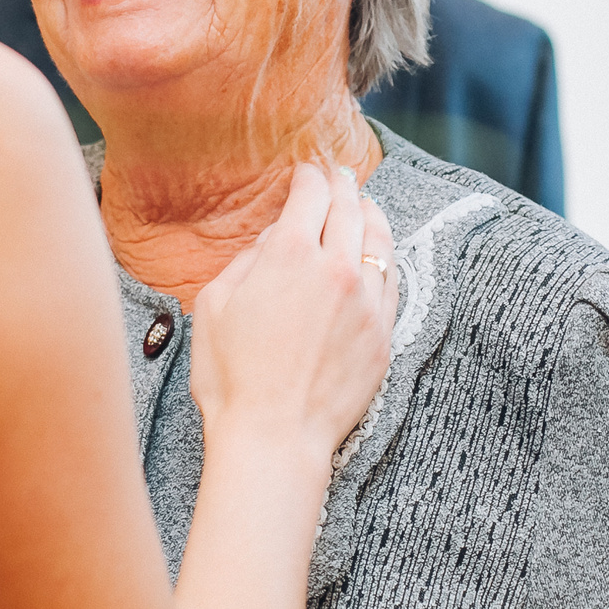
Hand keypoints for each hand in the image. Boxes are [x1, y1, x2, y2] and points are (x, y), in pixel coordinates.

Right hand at [189, 165, 396, 465]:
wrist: (274, 437)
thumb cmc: (231, 377)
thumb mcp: (216, 304)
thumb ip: (248, 260)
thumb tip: (275, 239)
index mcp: (291, 254)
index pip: (310, 194)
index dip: (308, 175)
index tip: (305, 171)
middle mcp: (338, 268)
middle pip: (349, 209)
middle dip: (342, 185)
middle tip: (337, 174)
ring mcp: (367, 303)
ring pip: (380, 241)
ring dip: (371, 215)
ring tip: (364, 205)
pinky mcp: (382, 335)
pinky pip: (392, 282)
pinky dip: (386, 257)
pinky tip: (379, 254)